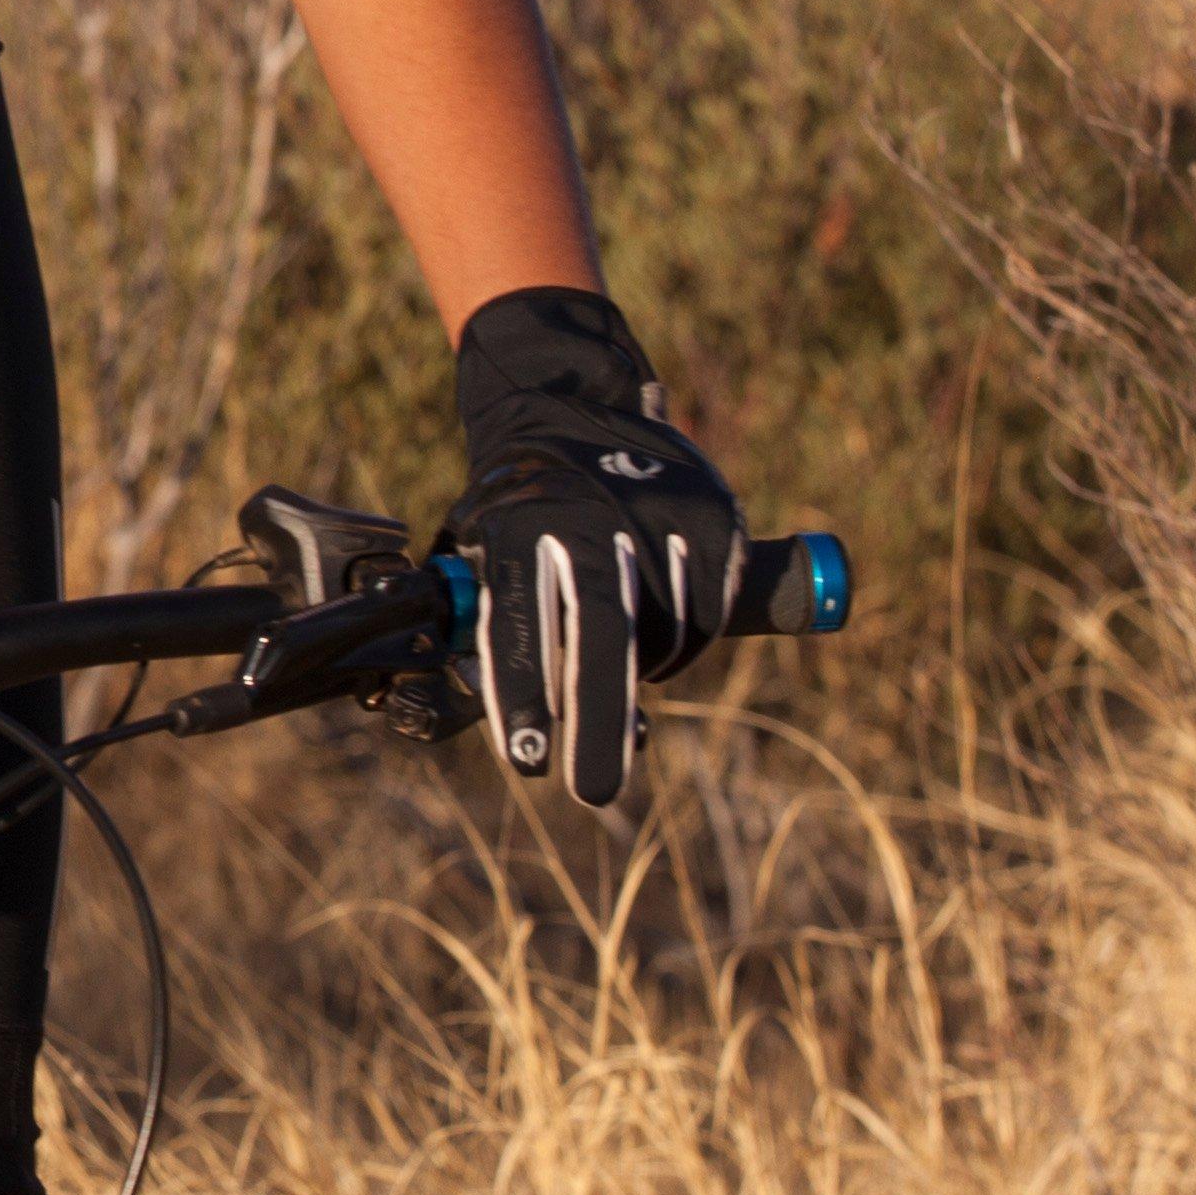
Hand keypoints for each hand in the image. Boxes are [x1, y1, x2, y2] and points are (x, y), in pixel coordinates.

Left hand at [442, 286, 743, 810]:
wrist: (576, 402)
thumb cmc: (515, 497)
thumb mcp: (480, 540)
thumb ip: (492, 618)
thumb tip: (507, 717)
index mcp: (522, 527)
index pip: (523, 622)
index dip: (526, 695)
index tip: (528, 758)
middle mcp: (591, 522)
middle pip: (604, 638)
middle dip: (598, 724)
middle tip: (593, 791)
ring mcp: (661, 519)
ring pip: (665, 637)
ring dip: (643, 676)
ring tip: (618, 669)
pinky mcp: (715, 519)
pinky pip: (708, 613)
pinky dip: (684, 642)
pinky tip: (660, 636)